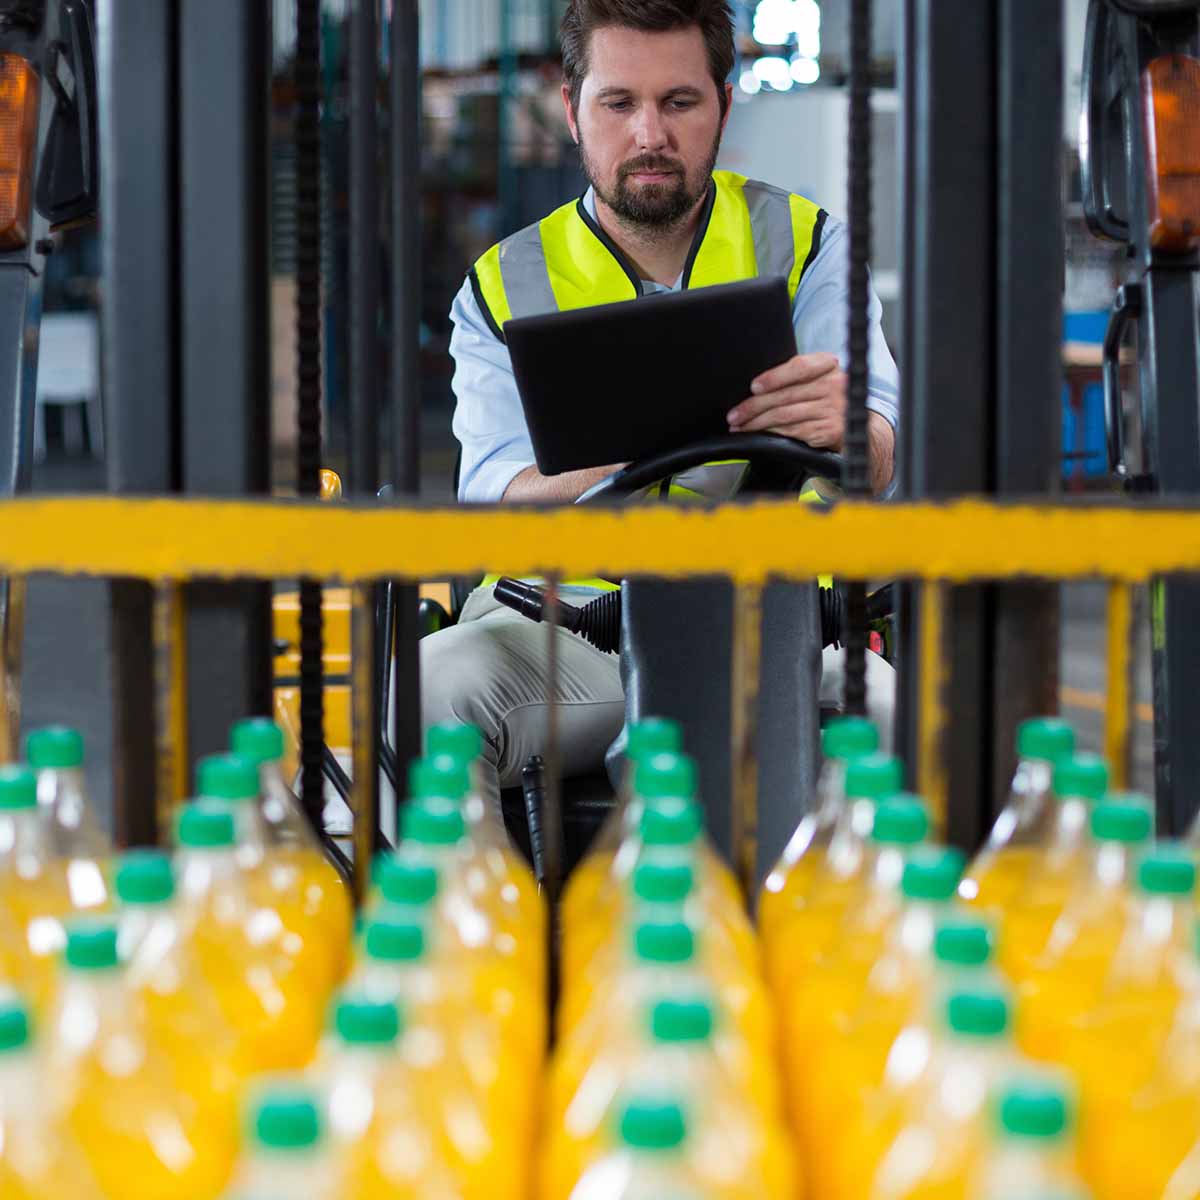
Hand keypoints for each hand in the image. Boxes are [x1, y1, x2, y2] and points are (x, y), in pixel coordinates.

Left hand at [726, 352, 845, 450]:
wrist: (859, 427)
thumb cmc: (828, 402)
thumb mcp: (818, 381)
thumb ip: (796, 378)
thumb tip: (756, 388)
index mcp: (828, 366)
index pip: (799, 367)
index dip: (774, 377)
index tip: (753, 387)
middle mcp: (834, 385)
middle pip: (785, 395)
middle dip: (753, 407)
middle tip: (734, 415)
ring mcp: (835, 408)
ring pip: (785, 415)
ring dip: (757, 423)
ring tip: (740, 426)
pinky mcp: (831, 430)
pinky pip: (794, 431)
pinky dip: (772, 434)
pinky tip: (759, 436)